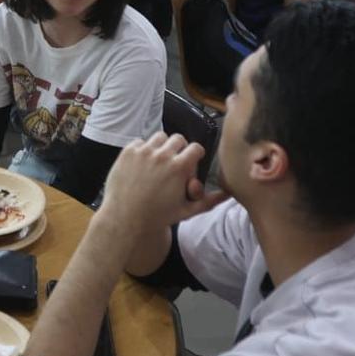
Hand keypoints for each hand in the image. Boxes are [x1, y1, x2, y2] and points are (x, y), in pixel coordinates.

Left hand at [99, 132, 224, 234]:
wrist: (127, 218)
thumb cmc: (158, 216)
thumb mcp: (187, 210)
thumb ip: (208, 200)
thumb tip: (227, 194)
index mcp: (179, 167)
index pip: (195, 147)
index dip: (195, 155)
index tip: (191, 161)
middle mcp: (162, 155)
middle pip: (178, 139)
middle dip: (179, 148)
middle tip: (174, 162)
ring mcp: (144, 152)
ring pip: (159, 137)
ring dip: (161, 147)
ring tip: (158, 162)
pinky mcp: (128, 152)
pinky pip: (140, 142)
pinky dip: (143, 150)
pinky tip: (142, 165)